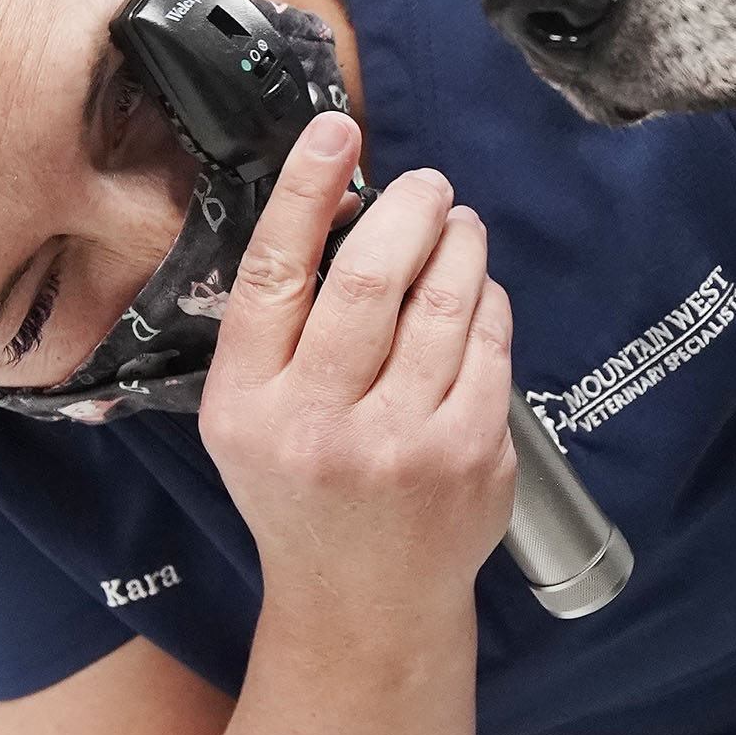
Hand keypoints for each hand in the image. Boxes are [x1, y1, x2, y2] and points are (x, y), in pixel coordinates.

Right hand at [200, 111, 516, 610]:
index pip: (275, 275)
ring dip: (458, 244)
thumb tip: (343, 207)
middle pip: (369, 278)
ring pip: (442, 302)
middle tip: (427, 185)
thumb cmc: (303, 490)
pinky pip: (488, 342)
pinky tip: (475, 293)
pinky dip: (485, 301)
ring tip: (457, 226)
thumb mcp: (248, 418)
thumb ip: (278, 330)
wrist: (363, 602)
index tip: (336, 131)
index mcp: (247, 407)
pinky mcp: (470, 455)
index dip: (308, 192)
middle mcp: (318, 426)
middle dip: (409, 209)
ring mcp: (401, 444)